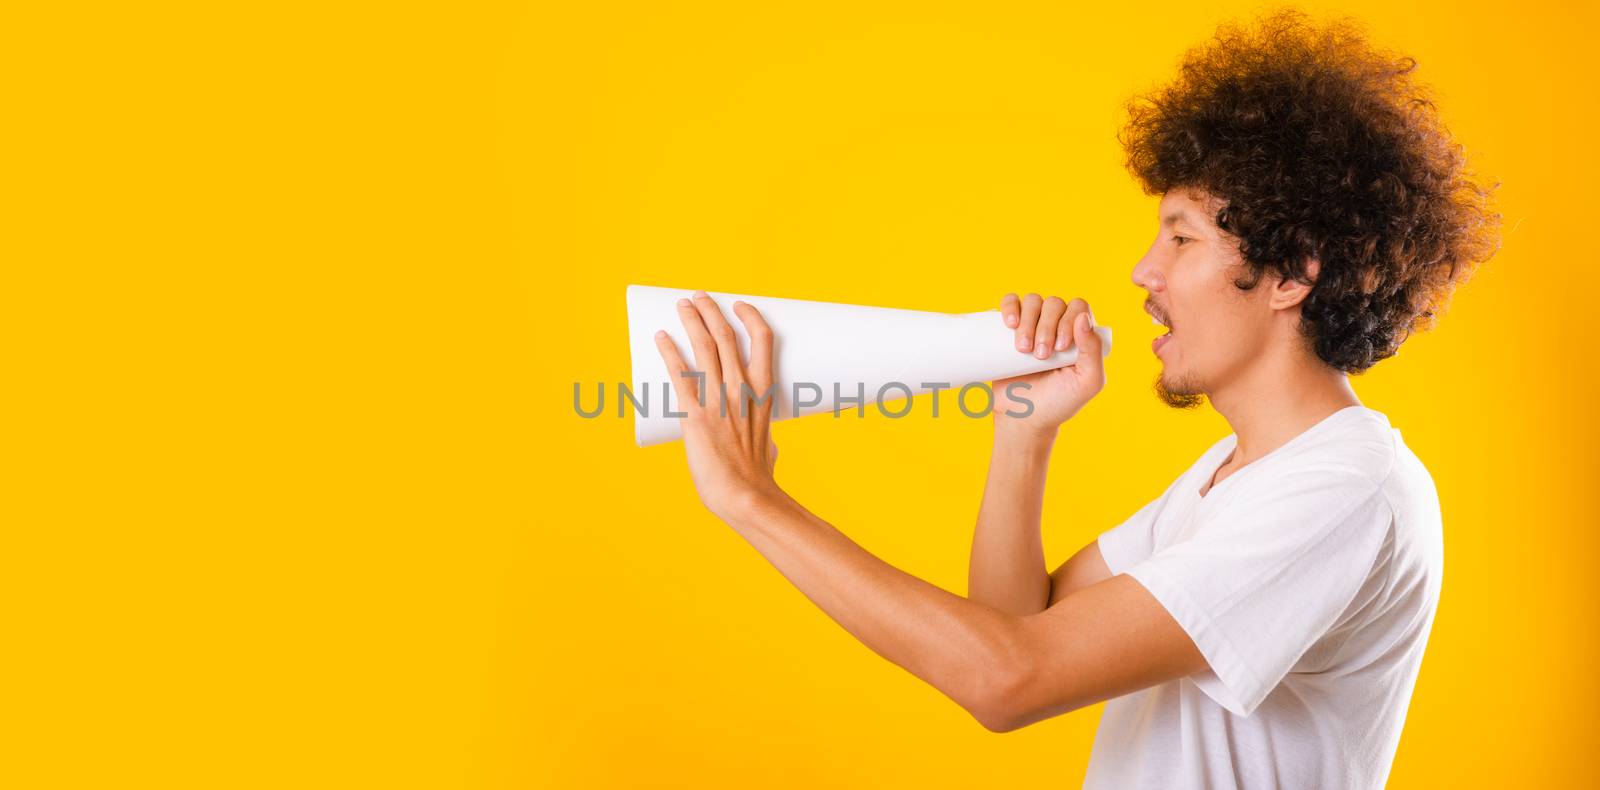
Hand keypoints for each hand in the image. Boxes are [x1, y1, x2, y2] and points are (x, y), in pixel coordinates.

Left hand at [654, 291, 782, 521]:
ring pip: (703, 346)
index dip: (750, 316)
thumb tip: (769, 445)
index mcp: (763, 392)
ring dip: (691, 320)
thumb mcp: (770, 446)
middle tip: (699, 297)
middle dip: (711, 310)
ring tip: (682, 305)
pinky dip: (668, 351)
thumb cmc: (758, 476)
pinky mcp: (693, 414)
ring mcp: (716, 399)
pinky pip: (678, 373)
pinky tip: (660, 337)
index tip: (739, 305)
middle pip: (725, 335)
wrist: (744, 495)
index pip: (763, 340)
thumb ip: (767, 438)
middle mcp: (740, 388)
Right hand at [992, 293, 1104, 436]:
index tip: (1060, 348)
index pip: (1079, 308)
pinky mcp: (1009, 328)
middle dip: (1047, 327)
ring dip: (1028, 321)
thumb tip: (1083, 318)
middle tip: (1041, 356)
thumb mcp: (1086, 383)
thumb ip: (1094, 352)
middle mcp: (1057, 324)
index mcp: (1080, 334)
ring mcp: (1032, 324)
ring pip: (1033, 301)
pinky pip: (1010, 301)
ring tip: (1023, 349)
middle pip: (1054, 303)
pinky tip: (1010, 324)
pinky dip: (1010, 306)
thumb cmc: (1058, 403)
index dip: (1069, 321)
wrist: (1023, 417)